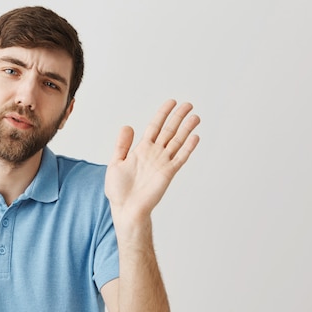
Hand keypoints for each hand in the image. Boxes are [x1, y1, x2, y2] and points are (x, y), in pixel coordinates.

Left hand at [105, 99, 199, 218]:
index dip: (162, 114)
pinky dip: (188, 148)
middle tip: (188, 104)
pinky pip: (180, 158)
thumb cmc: (119, 190)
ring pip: (177, 142)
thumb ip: (122, 144)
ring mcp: (162, 163)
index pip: (154, 127)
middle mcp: (154, 154)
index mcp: (141, 150)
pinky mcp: (168, 173)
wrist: (125, 208)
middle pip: (169, 131)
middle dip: (178, 117)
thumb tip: (127, 126)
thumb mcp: (115, 162)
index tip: (171, 102)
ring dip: (186, 129)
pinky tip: (195, 137)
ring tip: (195, 117)